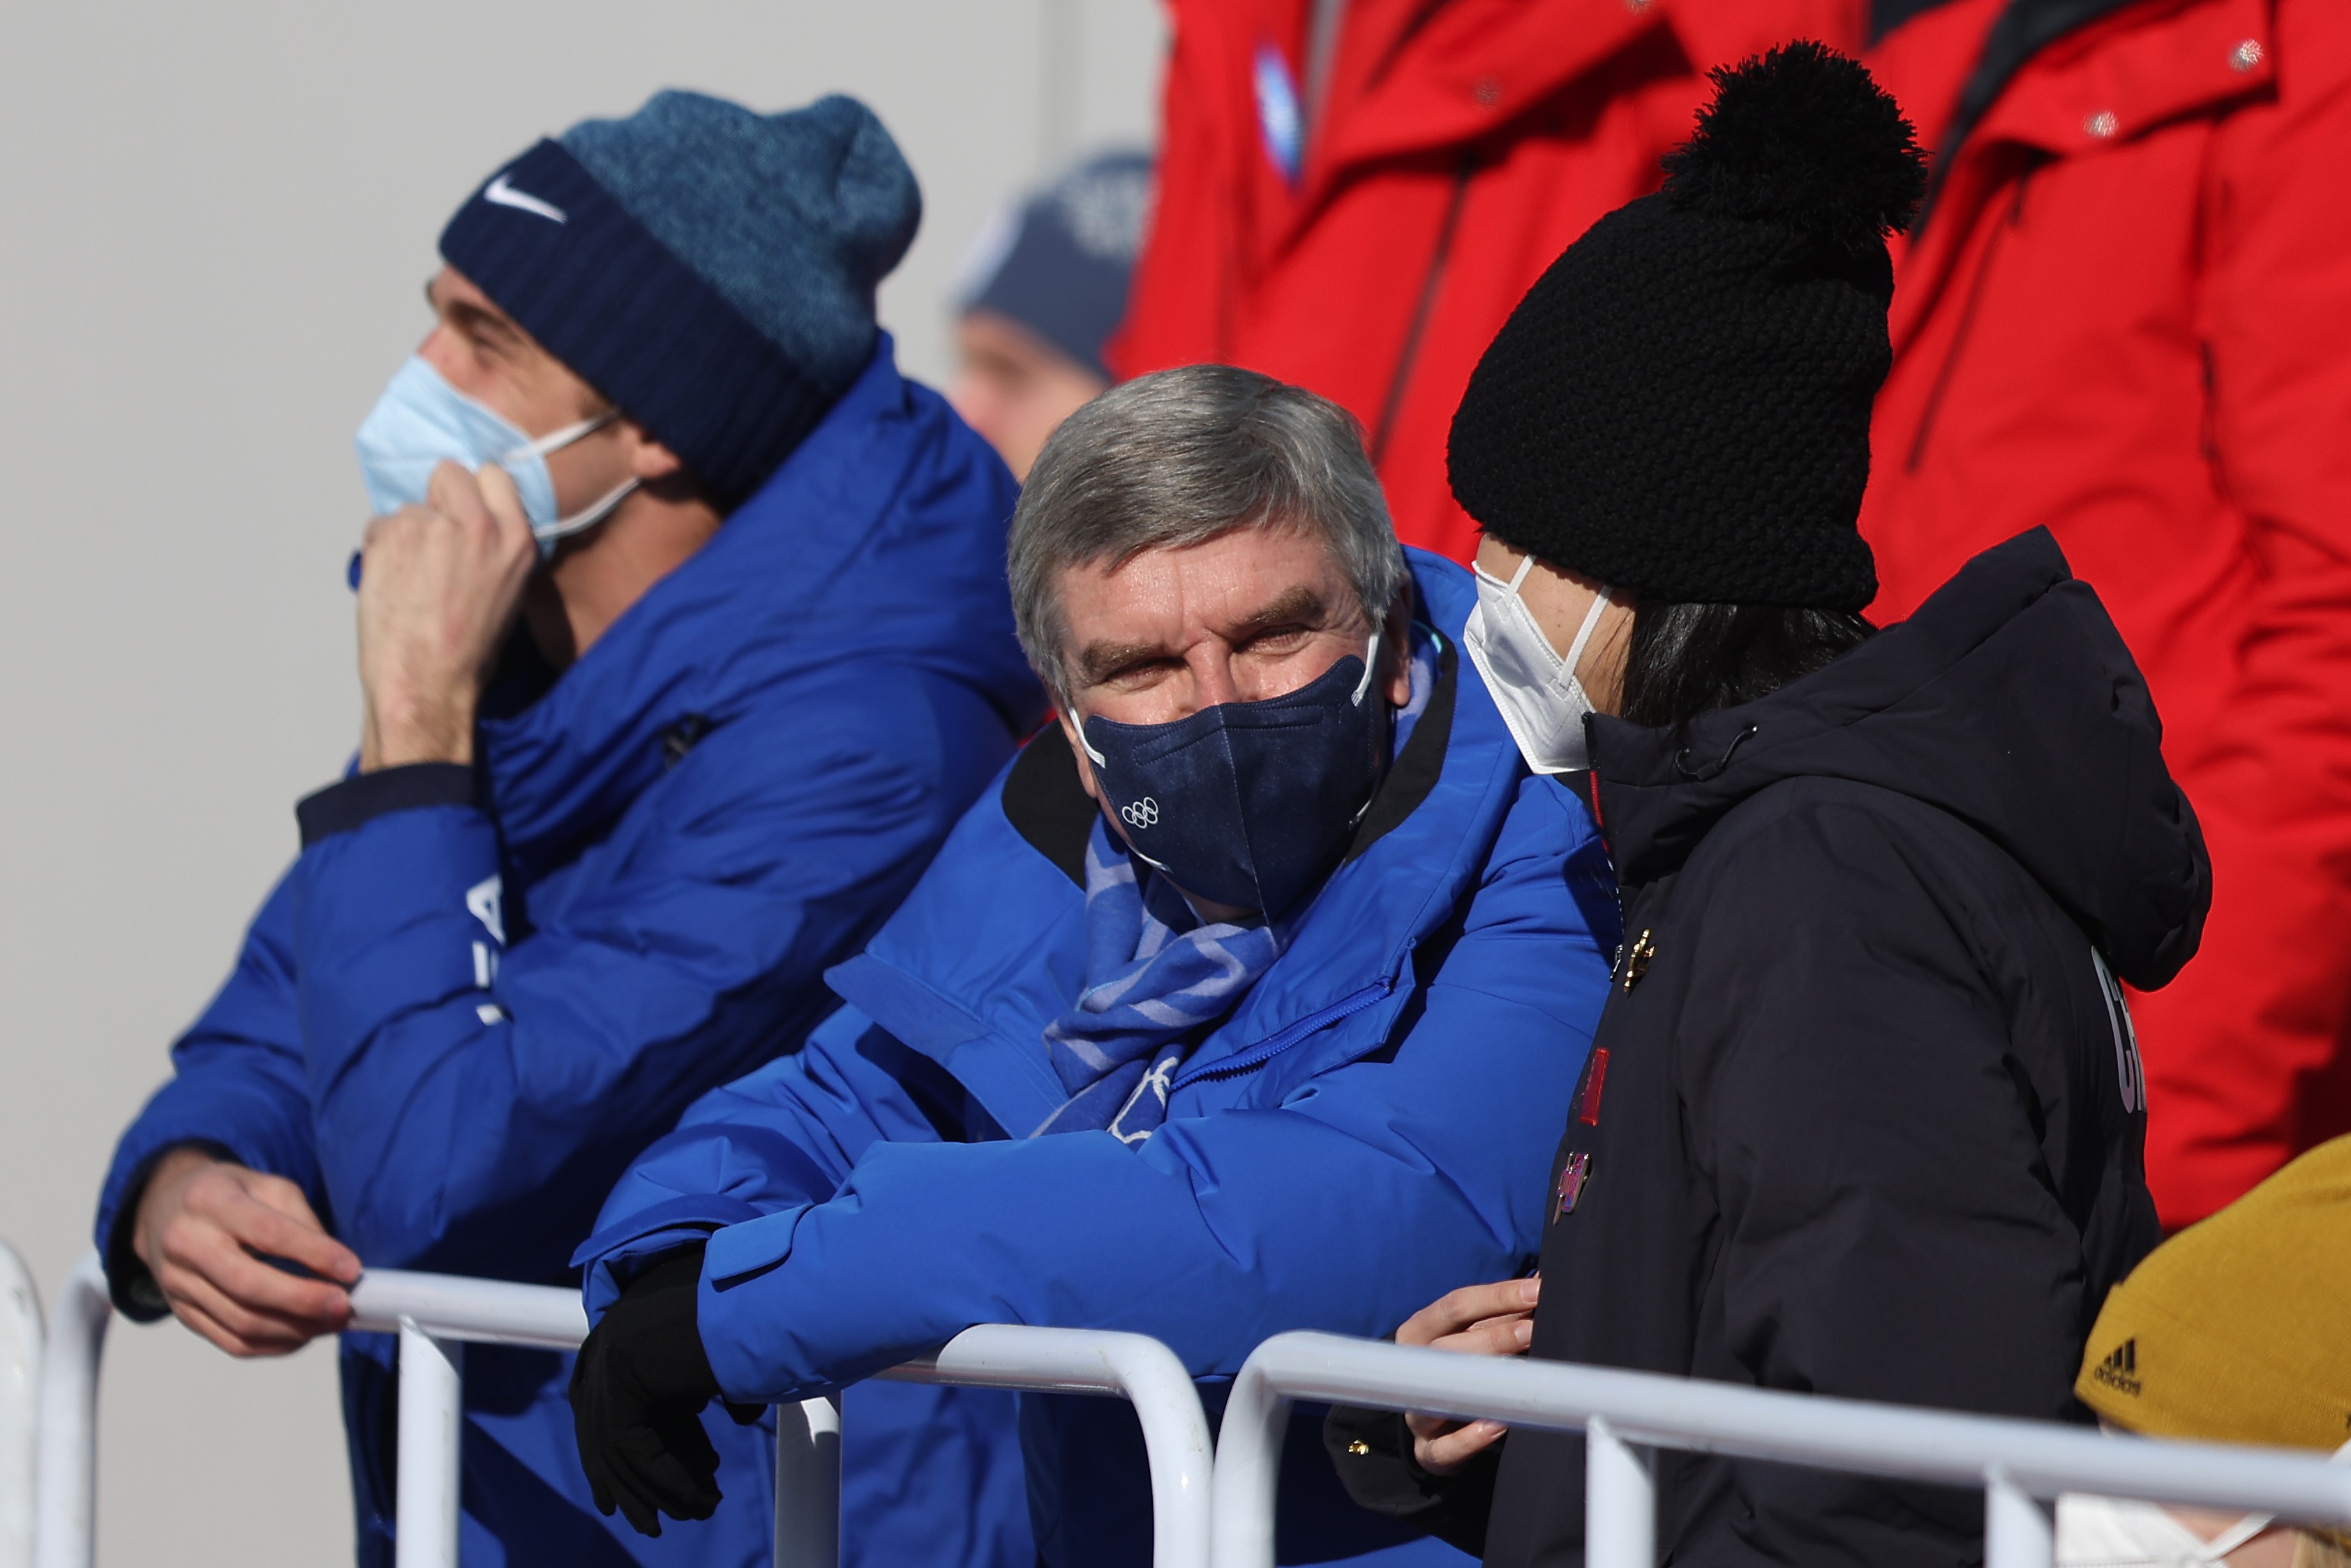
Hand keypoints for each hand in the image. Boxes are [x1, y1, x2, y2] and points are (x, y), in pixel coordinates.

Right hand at [131, 1148, 359, 1355]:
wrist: (165, 1209)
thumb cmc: (228, 1195)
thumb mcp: (266, 1187)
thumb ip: (301, 1220)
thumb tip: (336, 1266)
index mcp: (211, 1201)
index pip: (269, 1233)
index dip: (314, 1254)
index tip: (351, 1270)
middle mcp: (187, 1243)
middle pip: (249, 1285)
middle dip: (304, 1301)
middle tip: (343, 1306)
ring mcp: (178, 1282)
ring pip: (241, 1321)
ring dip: (295, 1329)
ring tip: (331, 1323)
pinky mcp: (181, 1312)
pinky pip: (231, 1341)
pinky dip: (274, 1344)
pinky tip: (303, 1335)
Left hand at [356, 461, 535, 769]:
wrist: (426, 680)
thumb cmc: (469, 650)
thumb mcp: (509, 590)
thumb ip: (495, 545)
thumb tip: (468, 520)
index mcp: (516, 539)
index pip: (493, 475)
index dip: (474, 492)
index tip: (465, 512)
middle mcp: (478, 524)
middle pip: (449, 473)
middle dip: (438, 498)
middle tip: (433, 539)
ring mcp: (431, 525)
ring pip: (410, 506)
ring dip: (407, 532)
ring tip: (412, 577)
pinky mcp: (391, 534)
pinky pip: (381, 524)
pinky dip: (382, 548)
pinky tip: (392, 582)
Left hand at [570, 1250, 754, 1537]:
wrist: (766, 1294)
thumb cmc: (758, 1317)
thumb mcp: (716, 1357)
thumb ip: (703, 1387)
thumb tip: (734, 1416)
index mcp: (625, 1326)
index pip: (607, 1406)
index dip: (619, 1459)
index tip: (638, 1495)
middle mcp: (609, 1339)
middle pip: (603, 1431)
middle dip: (630, 1482)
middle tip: (656, 1521)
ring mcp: (612, 1357)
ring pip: (619, 1448)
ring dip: (658, 1490)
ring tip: (699, 1510)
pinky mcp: (624, 1381)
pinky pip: (636, 1449)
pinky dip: (669, 1479)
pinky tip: (700, 1497)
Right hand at [1398, 1276, 1539, 1474]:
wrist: (1432, 1425)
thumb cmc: (1459, 1367)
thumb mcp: (1470, 1336)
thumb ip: (1500, 1314)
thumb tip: (1542, 1282)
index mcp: (1419, 1331)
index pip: (1456, 1305)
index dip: (1498, 1296)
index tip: (1538, 1291)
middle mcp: (1413, 1368)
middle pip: (1448, 1348)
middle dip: (1495, 1337)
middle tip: (1534, 1329)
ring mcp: (1417, 1411)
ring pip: (1441, 1396)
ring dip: (1481, 1385)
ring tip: (1519, 1376)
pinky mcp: (1428, 1451)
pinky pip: (1445, 1448)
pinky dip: (1470, 1438)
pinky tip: (1498, 1424)